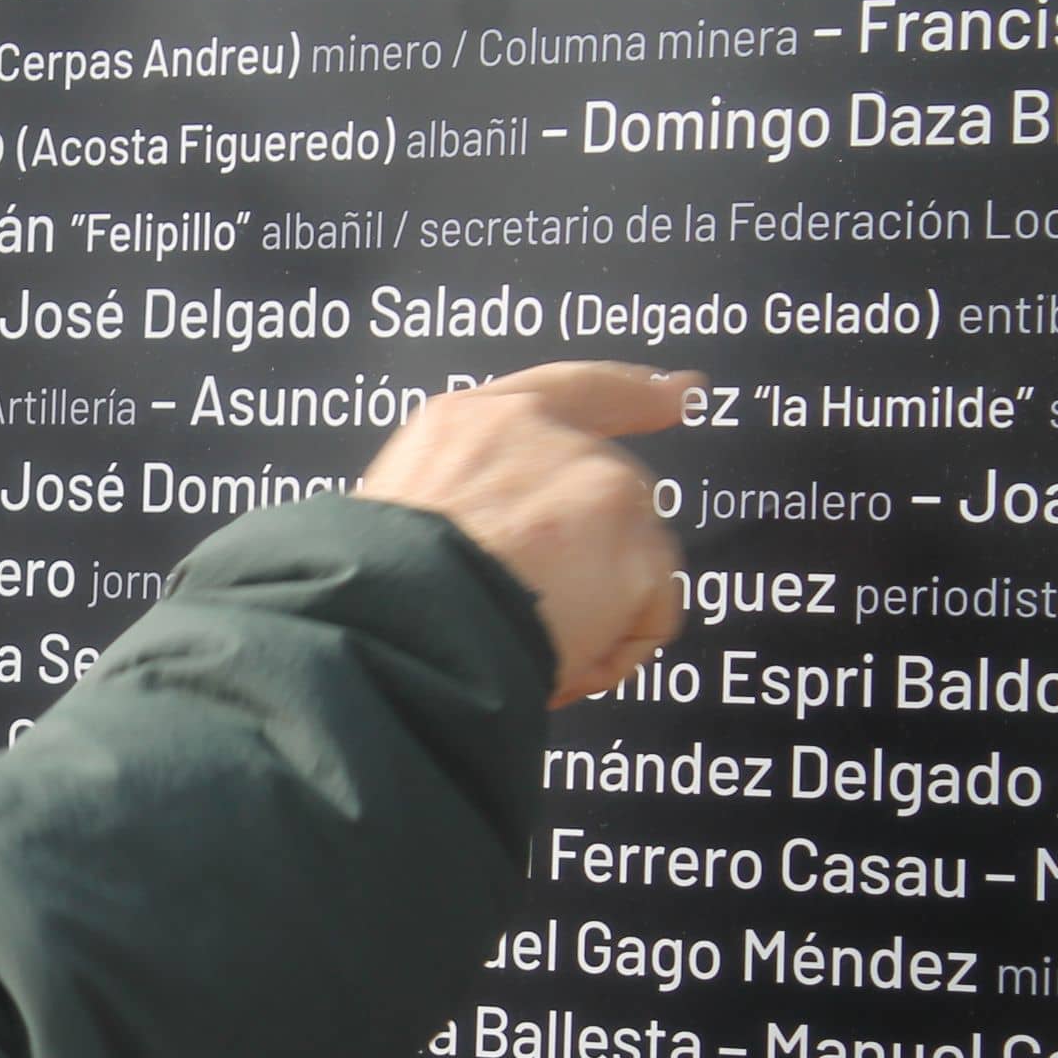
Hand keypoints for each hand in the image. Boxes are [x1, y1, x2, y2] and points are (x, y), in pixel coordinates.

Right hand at [356, 363, 693, 708]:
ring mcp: (597, 485)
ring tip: (525, 647)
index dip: (630, 391)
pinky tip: (561, 667)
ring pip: (630, 561)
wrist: (396, 626)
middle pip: (611, 491)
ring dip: (591, 615)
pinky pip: (649, 617)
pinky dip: (612, 654)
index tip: (681, 390)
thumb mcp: (398, 515)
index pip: (569, 390)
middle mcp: (543, 436)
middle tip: (542, 618)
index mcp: (470, 423)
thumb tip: (511, 549)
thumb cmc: (376, 592)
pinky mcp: (636, 548)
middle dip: (598, 555)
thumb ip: (467, 502)